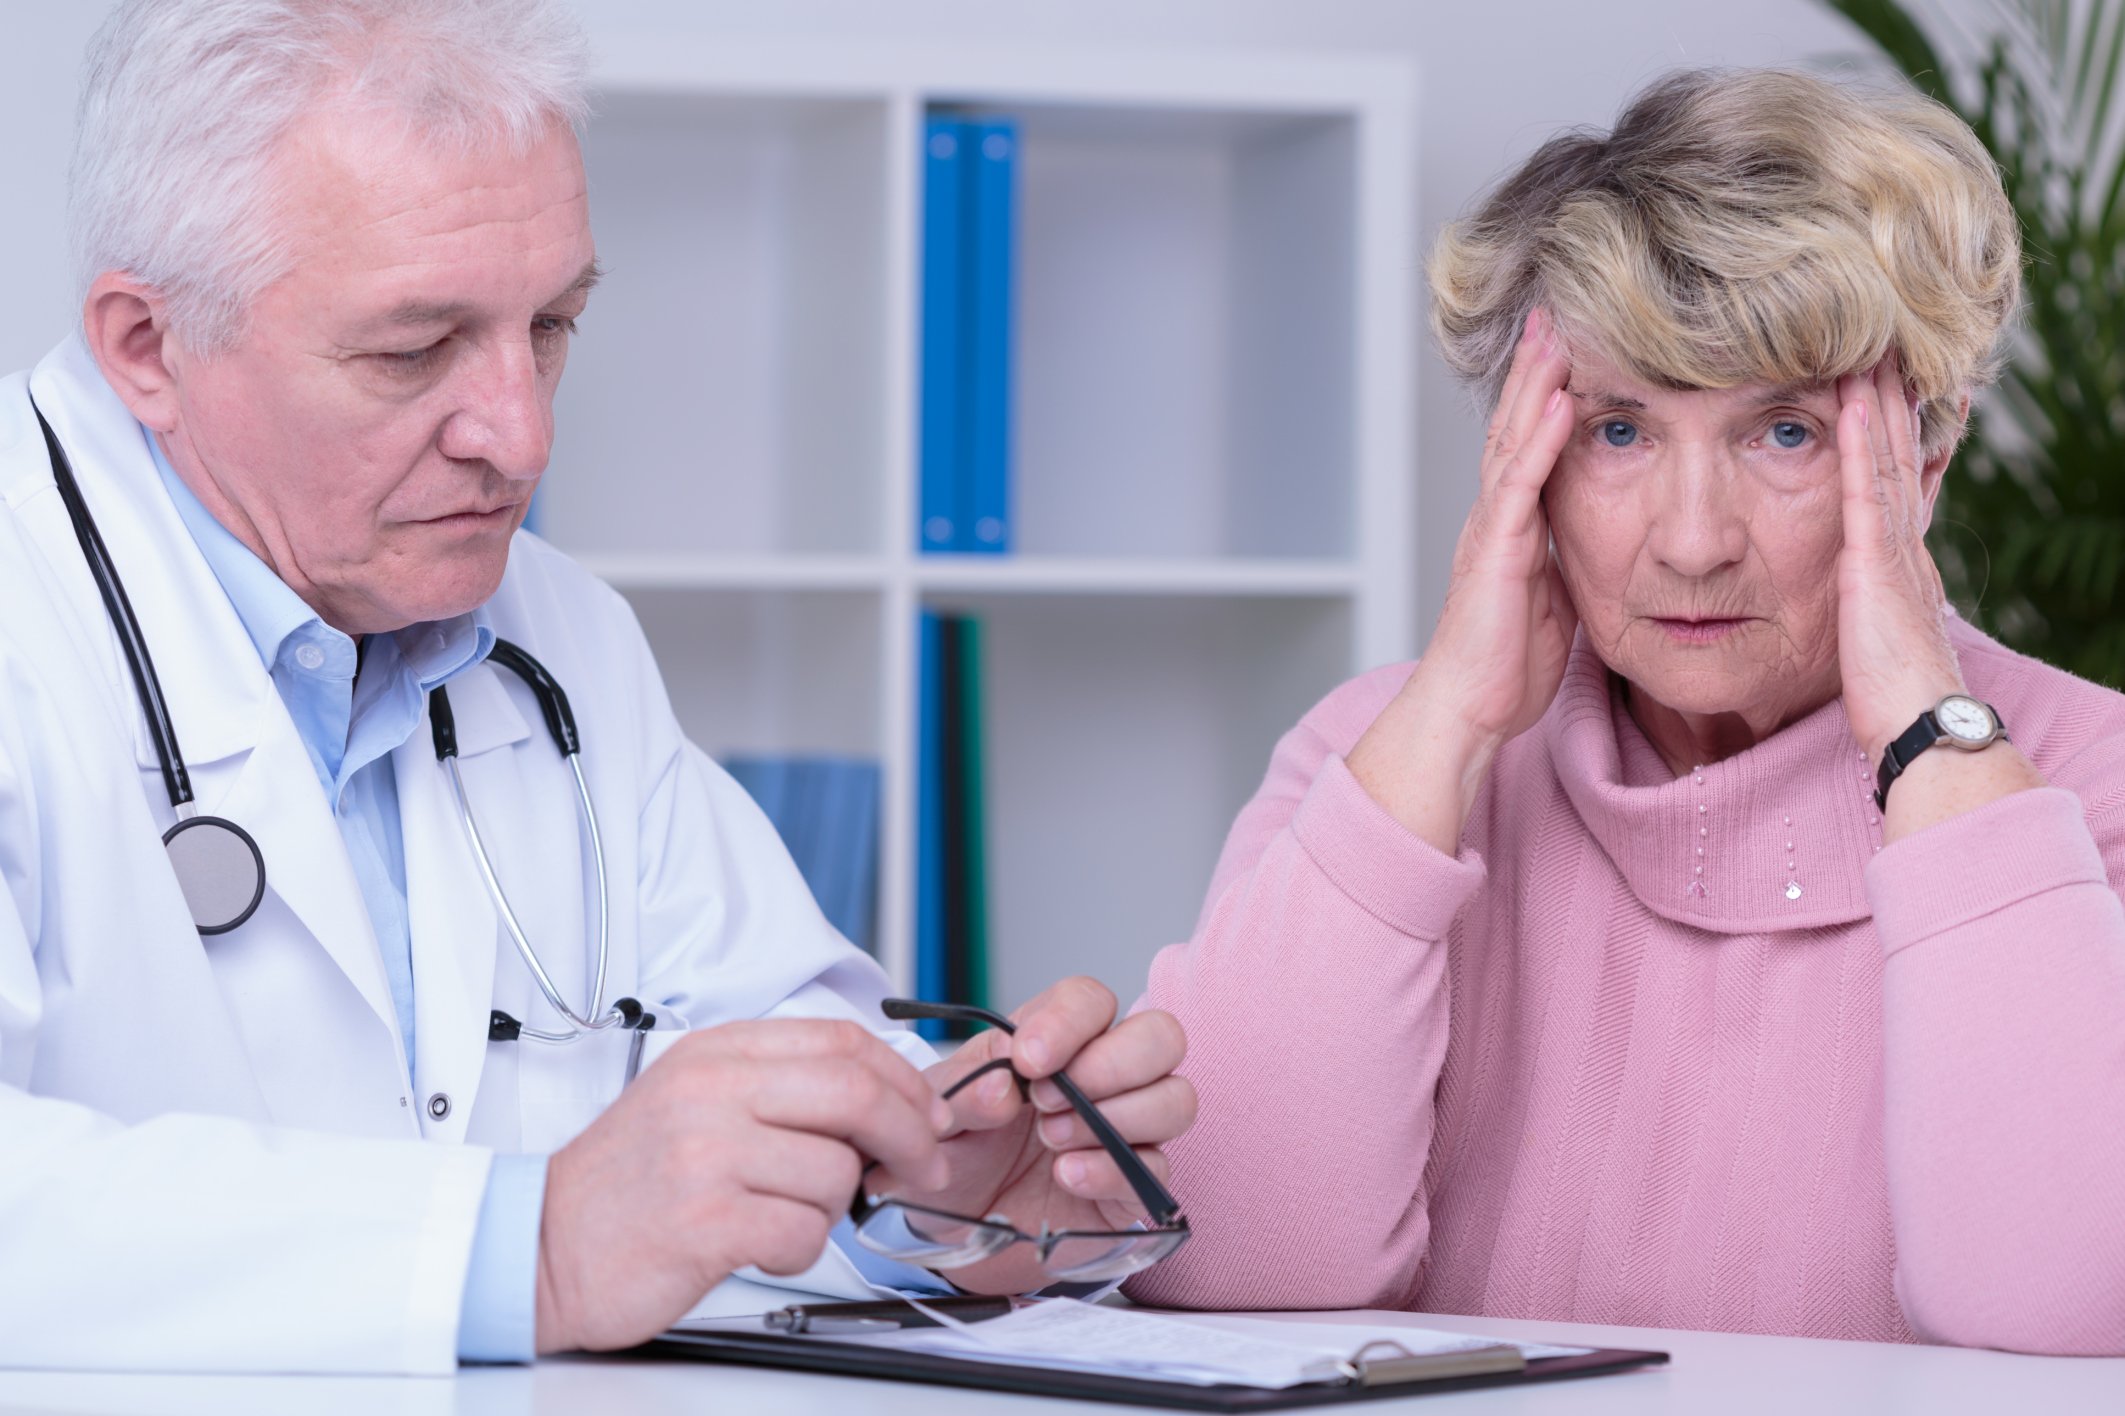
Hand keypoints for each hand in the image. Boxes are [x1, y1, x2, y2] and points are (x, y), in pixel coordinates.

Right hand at [533, 1019, 953, 1353]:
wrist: (539, 1243)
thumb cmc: (629, 1181)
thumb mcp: (697, 1099)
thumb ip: (780, 1086)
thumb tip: (887, 1099)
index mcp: (717, 1052)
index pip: (842, 1042)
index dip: (904, 1079)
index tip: (929, 1113)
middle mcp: (712, 1091)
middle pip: (856, 1092)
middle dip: (911, 1135)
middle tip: (924, 1168)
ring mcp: (706, 1153)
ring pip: (835, 1173)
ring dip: (830, 1208)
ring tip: (782, 1216)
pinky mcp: (705, 1219)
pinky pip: (802, 1233)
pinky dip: (797, 1250)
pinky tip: (758, 1246)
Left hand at [867, 977, 1192, 1295]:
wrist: (958, 1230)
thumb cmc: (957, 1156)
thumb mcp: (936, 1117)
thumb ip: (960, 1092)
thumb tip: (1001, 1088)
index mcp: (1056, 1042)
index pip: (1091, 1000)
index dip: (1068, 1022)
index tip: (1028, 1059)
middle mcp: (1104, 1077)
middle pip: (1161, 1036)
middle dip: (1112, 1065)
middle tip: (1048, 1101)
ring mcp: (1126, 1130)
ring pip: (1177, 1099)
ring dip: (1117, 1117)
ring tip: (1052, 1139)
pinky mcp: (1133, 1184)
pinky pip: (1157, 1167)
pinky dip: (1112, 1170)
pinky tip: (1067, 1177)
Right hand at [1347, 307, 1578, 851]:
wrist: (1468, 712)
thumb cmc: (1507, 670)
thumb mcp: (1554, 603)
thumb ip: (1568, 563)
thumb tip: (1606, 546)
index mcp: (1511, 528)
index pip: (1528, 446)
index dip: (1544, 394)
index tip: (1568, 347)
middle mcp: (1495, 519)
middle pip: (1515, 427)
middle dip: (1535, 369)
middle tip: (1555, 311)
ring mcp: (1491, 532)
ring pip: (1513, 442)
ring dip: (1534, 385)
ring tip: (1554, 333)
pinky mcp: (1496, 553)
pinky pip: (1521, 486)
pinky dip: (1541, 441)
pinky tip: (1558, 402)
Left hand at [1832, 355, 1964, 763]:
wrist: (1920, 726)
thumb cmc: (1889, 700)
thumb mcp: (1871, 640)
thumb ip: (1861, 610)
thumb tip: (1851, 601)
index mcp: (1898, 564)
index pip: (1895, 484)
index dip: (1893, 435)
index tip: (1887, 389)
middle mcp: (1902, 546)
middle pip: (1898, 457)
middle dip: (1892, 401)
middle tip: (1887, 345)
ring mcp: (1893, 551)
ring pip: (1887, 459)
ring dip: (1878, 402)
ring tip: (1870, 350)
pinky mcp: (1874, 564)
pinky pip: (1865, 490)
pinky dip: (1862, 442)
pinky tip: (1855, 402)